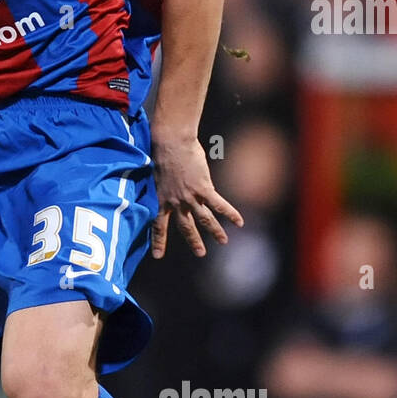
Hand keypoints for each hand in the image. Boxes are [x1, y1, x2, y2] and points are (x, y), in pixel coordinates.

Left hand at [150, 133, 242, 257]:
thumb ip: (165, 185)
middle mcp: (175, 201)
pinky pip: (218, 204)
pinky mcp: (203, 188)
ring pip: (204, 219)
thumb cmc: (162, 151)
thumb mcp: (157, 173)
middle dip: (193, 240)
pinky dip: (230, 213)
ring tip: (223, 241)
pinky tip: (239, 221)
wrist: (171, 141)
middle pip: (185, 226)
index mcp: (161, 198)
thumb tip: (170, 187)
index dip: (158, 240)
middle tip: (201, 253)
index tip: (158, 256)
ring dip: (215, 231)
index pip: (158, 225)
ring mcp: (189, 196)